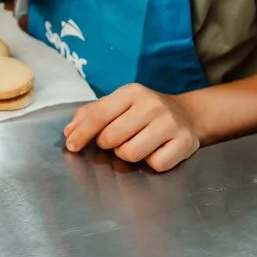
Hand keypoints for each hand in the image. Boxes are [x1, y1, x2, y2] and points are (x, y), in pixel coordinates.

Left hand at [63, 83, 199, 171]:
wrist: (187, 114)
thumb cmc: (144, 111)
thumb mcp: (119, 103)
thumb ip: (91, 113)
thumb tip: (69, 131)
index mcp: (132, 92)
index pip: (99, 114)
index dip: (82, 133)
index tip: (71, 146)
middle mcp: (151, 105)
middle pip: (112, 138)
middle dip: (108, 145)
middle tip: (117, 140)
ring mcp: (169, 123)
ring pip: (130, 154)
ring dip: (128, 154)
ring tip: (136, 144)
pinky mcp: (184, 142)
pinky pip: (155, 165)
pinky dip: (151, 163)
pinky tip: (156, 150)